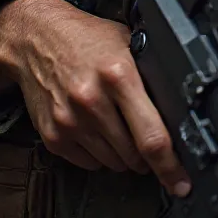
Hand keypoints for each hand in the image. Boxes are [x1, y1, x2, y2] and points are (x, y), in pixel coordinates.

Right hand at [0, 0, 189, 195]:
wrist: (36, 37)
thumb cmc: (85, 38)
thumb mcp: (127, 42)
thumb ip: (149, 73)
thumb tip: (179, 107)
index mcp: (119, 74)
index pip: (152, 135)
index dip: (170, 165)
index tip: (181, 181)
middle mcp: (93, 100)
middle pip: (134, 156)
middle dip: (147, 155)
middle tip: (144, 135)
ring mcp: (71, 121)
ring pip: (113, 163)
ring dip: (123, 155)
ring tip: (117, 124)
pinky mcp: (54, 135)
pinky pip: (88, 163)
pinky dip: (98, 154)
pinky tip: (96, 128)